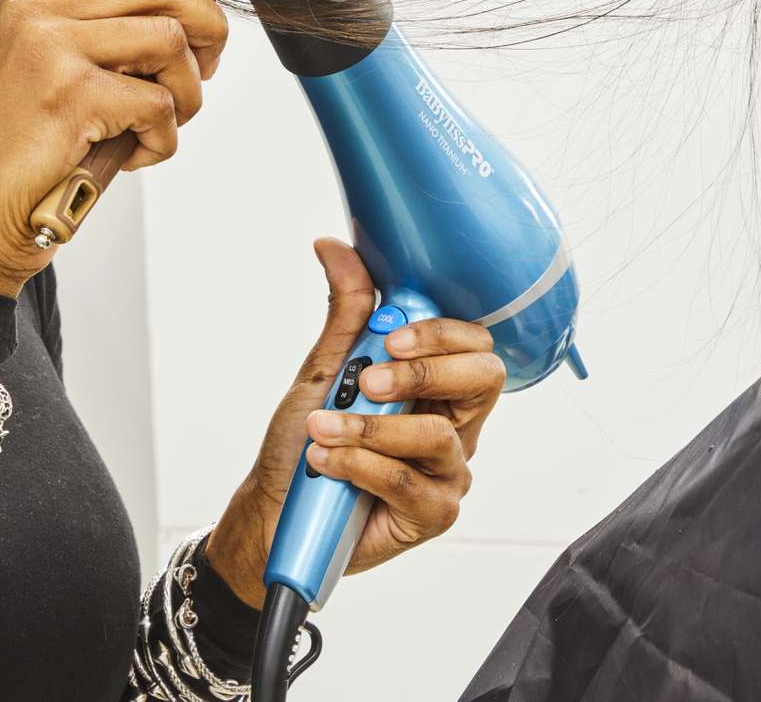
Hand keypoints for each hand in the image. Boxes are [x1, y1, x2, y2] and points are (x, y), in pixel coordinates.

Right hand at [0, 0, 227, 296]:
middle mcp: (35, 15)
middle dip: (206, 25)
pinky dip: (163, 139)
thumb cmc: (27, 150)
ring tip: (162, 123)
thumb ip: (101, 28)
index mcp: (28, 2)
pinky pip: (159, 102)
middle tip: (205, 68)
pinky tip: (135, 156)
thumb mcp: (48, 70)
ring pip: (170, 40)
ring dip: (188, 92)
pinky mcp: (70, 96)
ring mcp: (50, 50)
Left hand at [207, 238, 506, 607]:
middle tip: (367, 382)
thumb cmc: (305, 444)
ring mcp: (448, 472)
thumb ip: (347, 312)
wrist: (274, 512)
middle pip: (485, 380)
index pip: (474, 345)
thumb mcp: (326, 370)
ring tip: (321, 430)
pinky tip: (327, 463)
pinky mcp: (433, 514)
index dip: (440, 334)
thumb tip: (334, 246)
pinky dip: (360, 466)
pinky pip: (409, 481)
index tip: (390, 337)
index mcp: (438, 386)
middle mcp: (454, 425)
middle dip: (423, 372)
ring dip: (368, 428)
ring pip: (435, 435)